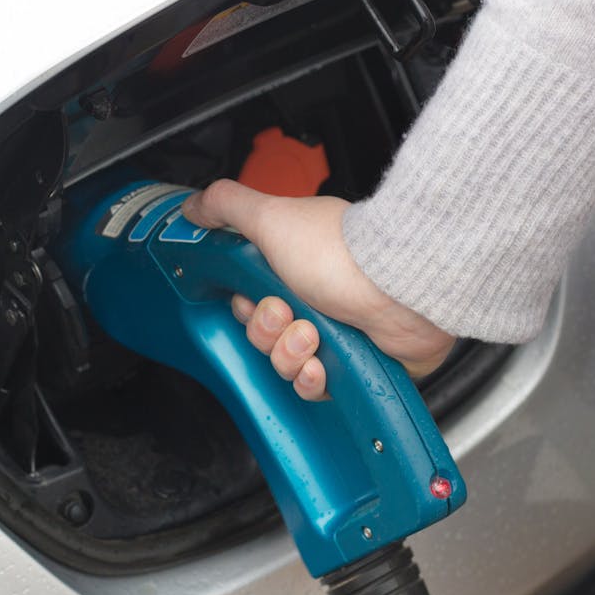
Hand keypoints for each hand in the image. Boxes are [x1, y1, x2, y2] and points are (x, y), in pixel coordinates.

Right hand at [180, 179, 454, 400]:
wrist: (400, 287)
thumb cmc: (342, 253)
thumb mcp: (271, 217)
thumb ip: (227, 207)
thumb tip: (194, 208)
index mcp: (294, 267)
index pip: (249, 302)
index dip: (245, 308)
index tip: (253, 300)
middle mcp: (317, 299)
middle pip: (265, 336)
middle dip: (267, 332)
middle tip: (286, 315)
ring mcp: (340, 333)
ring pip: (287, 365)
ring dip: (290, 356)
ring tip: (312, 338)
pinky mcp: (359, 365)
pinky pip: (318, 388)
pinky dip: (314, 380)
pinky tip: (322, 366)